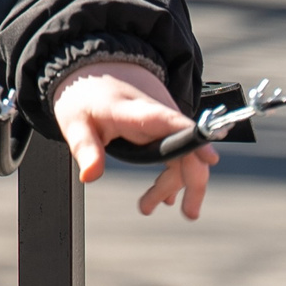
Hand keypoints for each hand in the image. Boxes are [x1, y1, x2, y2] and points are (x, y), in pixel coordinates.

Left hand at [48, 60, 218, 219]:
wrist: (91, 71)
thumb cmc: (85, 96)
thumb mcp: (75, 122)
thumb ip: (85, 148)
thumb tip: (90, 176)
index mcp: (140, 112)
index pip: (173, 124)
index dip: (195, 140)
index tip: (210, 159)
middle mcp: (160, 117)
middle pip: (187, 149)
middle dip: (192, 182)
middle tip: (189, 214)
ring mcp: (163, 124)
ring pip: (181, 156)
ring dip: (171, 184)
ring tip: (147, 207)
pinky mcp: (161, 129)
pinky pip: (173, 153)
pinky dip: (169, 174)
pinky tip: (163, 195)